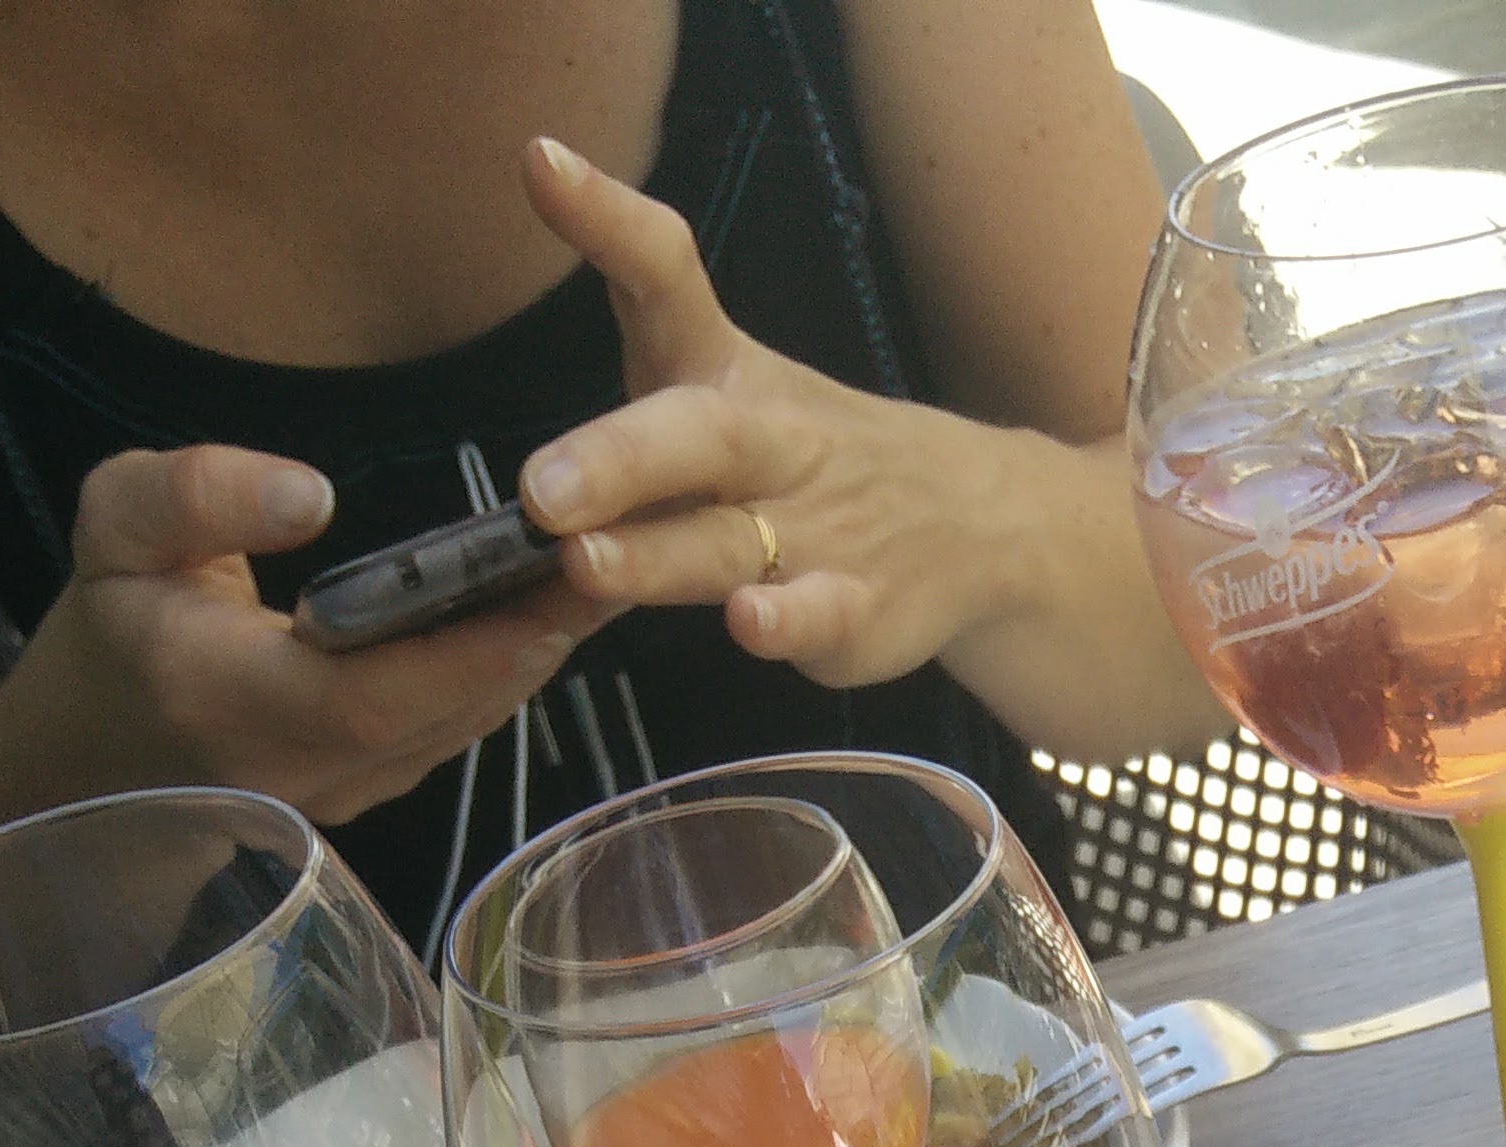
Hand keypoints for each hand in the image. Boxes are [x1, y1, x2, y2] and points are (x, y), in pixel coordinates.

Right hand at [20, 443, 605, 826]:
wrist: (94, 758)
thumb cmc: (108, 631)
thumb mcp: (113, 532)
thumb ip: (199, 496)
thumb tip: (314, 493)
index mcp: (235, 701)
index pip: (376, 690)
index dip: (472, 649)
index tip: (554, 586)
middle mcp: (306, 768)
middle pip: (448, 711)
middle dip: (536, 637)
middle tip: (618, 552)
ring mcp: (346, 793)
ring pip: (462, 728)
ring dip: (533, 655)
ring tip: (605, 568)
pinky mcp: (371, 792)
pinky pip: (451, 732)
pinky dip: (503, 672)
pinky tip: (548, 611)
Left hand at [513, 139, 1004, 693]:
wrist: (972, 519)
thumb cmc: (800, 455)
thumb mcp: (714, 376)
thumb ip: (628, 335)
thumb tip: (533, 215)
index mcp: (721, 372)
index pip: (665, 276)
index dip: (606, 218)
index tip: (542, 164)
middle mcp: (766, 441)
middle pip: (694, 435)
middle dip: (615, 458)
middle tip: (540, 488)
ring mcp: (816, 527)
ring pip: (730, 540)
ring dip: (656, 555)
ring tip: (584, 561)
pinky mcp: (855, 609)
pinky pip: (818, 615)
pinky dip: (784, 623)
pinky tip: (749, 622)